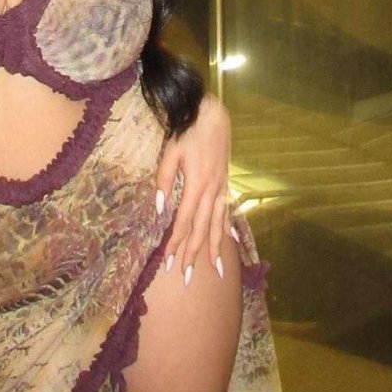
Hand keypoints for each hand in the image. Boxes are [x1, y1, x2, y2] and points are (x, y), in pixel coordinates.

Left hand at [154, 94, 231, 286]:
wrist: (211, 114)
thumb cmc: (186, 131)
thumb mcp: (170, 152)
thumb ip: (164, 181)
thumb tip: (160, 210)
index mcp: (196, 185)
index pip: (184, 222)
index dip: (175, 244)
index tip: (167, 263)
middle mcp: (212, 191)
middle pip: (202, 229)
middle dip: (193, 254)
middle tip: (185, 277)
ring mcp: (221, 188)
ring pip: (218, 225)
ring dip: (214, 249)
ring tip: (215, 271)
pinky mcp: (225, 183)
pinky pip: (227, 212)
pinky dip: (227, 229)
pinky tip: (230, 242)